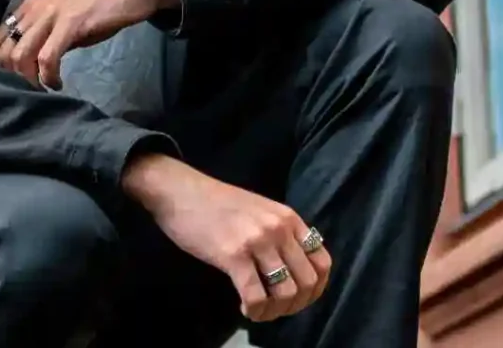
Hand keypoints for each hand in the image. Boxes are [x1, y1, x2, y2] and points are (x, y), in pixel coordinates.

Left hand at [0, 0, 176, 87]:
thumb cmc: (98, 6)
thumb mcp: (63, 19)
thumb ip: (44, 36)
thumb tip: (30, 65)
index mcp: (30, 6)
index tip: (12, 82)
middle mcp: (34, 9)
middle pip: (4, 50)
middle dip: (12, 77)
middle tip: (29, 90)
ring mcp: (51, 15)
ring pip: (21, 55)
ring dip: (29, 80)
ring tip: (43, 89)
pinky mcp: (69, 24)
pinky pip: (47, 57)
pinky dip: (49, 77)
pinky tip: (58, 83)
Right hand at [122, 155, 330, 323]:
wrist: (179, 191)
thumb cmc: (216, 202)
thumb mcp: (259, 210)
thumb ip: (279, 233)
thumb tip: (294, 269)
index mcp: (287, 217)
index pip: (323, 262)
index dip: (316, 289)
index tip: (296, 298)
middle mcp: (278, 228)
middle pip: (308, 283)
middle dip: (294, 305)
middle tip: (274, 307)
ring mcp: (257, 241)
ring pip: (286, 294)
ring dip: (274, 312)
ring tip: (258, 309)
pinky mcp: (233, 255)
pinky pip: (256, 297)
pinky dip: (254, 311)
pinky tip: (243, 307)